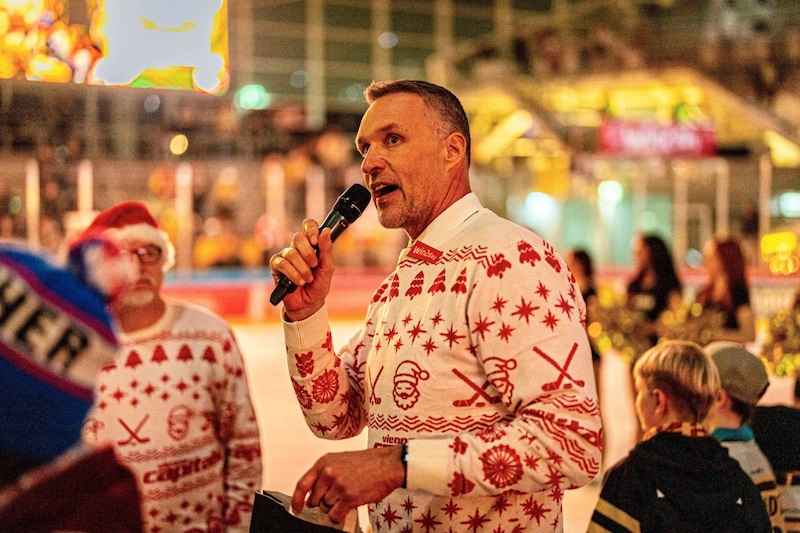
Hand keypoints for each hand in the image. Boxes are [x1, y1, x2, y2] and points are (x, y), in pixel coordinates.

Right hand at [269, 219, 334, 320]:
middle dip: (308, 253)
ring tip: (308, 279)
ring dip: (302, 268)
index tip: (315, 242)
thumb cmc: (318, 285)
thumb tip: (326, 231)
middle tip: (314, 265)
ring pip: (291, 253)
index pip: (308, 225)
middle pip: (298, 237)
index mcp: (311, 244)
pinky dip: (292, 273)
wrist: (309, 304)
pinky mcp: (276, 267)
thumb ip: (326, 250)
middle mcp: (297, 248)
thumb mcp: (327, 268)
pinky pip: (282, 264)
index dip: (310, 230)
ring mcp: (286, 256)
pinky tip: (298, 282)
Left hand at [291, 446, 405, 523]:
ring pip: (326, 508)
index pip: (302, 484)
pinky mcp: (348, 497)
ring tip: (349, 494)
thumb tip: (313, 492)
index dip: (297, 499)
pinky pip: (335, 516)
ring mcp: (338, 485)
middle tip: (338, 495)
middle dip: (324, 502)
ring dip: (336, 506)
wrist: (388, 464)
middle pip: (314, 500)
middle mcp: (328, 472)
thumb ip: (325, 474)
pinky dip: (340, 515)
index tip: (296, 508)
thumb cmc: (368, 462)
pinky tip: (349, 506)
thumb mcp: (341, 460)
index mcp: (324, 462)